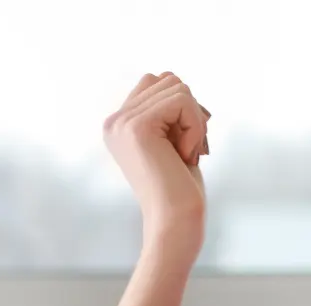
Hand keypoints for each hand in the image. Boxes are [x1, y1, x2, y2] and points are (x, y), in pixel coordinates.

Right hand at [103, 72, 210, 255]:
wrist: (174, 222)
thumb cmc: (181, 189)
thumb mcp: (174, 141)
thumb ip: (168, 111)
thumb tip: (174, 78)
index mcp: (119, 124)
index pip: (157, 82)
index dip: (184, 108)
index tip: (186, 142)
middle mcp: (114, 120)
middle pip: (168, 80)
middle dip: (191, 112)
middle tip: (187, 149)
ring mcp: (122, 122)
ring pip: (178, 87)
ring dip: (195, 122)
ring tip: (185, 154)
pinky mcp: (138, 126)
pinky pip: (182, 101)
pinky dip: (196, 128)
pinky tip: (187, 155)